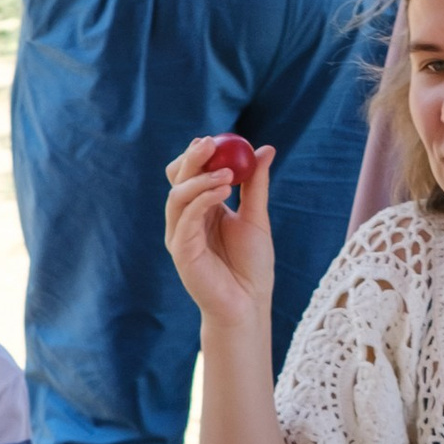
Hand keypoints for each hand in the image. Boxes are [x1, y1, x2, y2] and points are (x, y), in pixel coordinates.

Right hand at [164, 138, 276, 331]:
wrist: (249, 304)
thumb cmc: (252, 266)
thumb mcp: (257, 217)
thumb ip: (256, 184)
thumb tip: (266, 149)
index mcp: (201, 209)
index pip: (189, 174)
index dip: (197, 155)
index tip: (214, 139)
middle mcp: (186, 220)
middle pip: (177, 179)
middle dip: (191, 158)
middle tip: (210, 143)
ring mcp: (180, 235)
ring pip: (177, 196)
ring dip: (200, 179)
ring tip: (228, 174)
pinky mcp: (181, 251)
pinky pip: (185, 219)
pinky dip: (202, 200)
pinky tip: (223, 192)